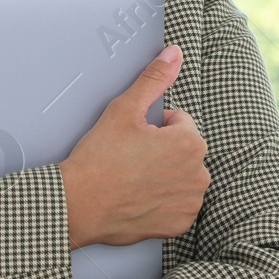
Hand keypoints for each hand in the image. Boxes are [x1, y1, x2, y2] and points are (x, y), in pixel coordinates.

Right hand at [57, 44, 208, 248]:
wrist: (79, 204)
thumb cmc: (99, 158)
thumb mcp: (125, 109)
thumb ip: (154, 79)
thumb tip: (173, 53)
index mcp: (191, 143)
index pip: (179, 123)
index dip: (153, 128)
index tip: (132, 140)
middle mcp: (199, 175)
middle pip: (183, 151)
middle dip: (162, 152)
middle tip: (129, 159)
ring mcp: (190, 203)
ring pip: (180, 177)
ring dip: (163, 176)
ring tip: (132, 179)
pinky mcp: (179, 225)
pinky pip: (177, 205)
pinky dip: (161, 202)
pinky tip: (138, 198)